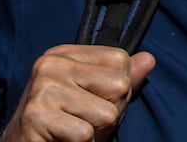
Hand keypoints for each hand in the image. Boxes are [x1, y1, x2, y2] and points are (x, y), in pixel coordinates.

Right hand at [0, 44, 155, 141]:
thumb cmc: (64, 125)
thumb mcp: (96, 98)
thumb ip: (122, 78)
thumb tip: (149, 58)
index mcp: (66, 54)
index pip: (120, 60)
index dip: (117, 91)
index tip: (92, 102)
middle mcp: (52, 64)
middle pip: (119, 85)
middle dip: (109, 112)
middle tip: (82, 120)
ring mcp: (43, 88)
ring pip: (106, 114)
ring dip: (94, 132)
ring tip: (71, 130)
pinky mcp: (37, 114)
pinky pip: (84, 134)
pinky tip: (61, 140)